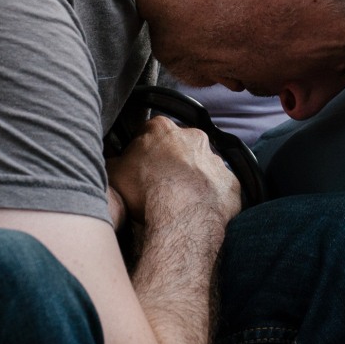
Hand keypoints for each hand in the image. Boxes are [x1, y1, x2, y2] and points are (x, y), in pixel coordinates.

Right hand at [107, 115, 241, 227]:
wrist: (181, 215)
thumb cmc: (146, 191)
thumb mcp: (114, 173)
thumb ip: (114, 162)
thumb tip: (113, 161)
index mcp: (162, 129)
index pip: (151, 132)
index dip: (144, 149)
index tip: (140, 165)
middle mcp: (192, 137)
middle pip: (180, 146)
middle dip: (172, 161)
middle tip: (161, 184)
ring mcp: (215, 159)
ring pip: (202, 165)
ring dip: (193, 178)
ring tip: (180, 201)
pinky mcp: (231, 182)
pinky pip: (220, 187)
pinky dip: (212, 197)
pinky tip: (200, 211)